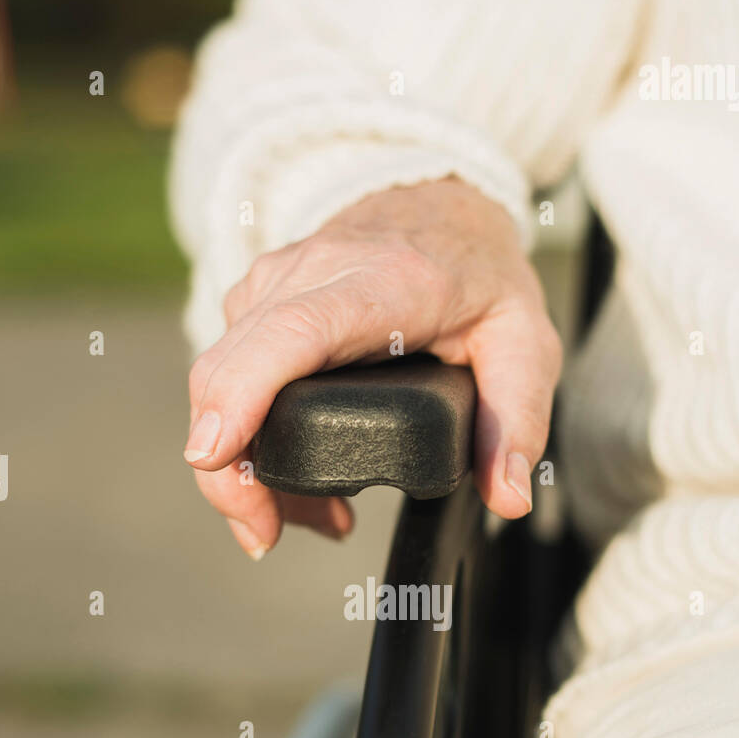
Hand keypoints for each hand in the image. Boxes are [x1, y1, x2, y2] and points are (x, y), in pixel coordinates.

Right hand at [184, 177, 561, 557]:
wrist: (443, 200)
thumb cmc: (481, 273)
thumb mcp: (525, 341)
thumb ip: (519, 419)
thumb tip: (508, 497)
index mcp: (381, 283)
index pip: (289, 335)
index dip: (242, 395)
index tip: (214, 455)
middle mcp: (310, 273)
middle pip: (229, 371)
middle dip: (229, 472)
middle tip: (266, 537)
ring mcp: (272, 282)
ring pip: (219, 382)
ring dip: (241, 464)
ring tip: (310, 516)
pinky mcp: (253, 300)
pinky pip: (227, 374)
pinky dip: (244, 434)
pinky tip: (293, 476)